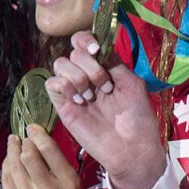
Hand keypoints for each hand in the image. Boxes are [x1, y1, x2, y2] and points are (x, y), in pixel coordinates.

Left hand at [2, 124, 85, 188]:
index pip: (49, 150)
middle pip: (28, 156)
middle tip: (22, 138)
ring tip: (12, 143)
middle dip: (23, 143)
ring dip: (11, 152)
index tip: (32, 128)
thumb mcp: (73, 183)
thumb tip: (38, 139)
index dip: (37, 134)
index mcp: (68, 184)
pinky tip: (9, 161)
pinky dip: (6, 168)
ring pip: (13, 167)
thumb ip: (58, 162)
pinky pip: (6, 182)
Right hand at [47, 31, 166, 188]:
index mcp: (104, 67)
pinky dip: (64, 87)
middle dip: (89, 65)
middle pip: (73, 52)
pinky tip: (79, 101)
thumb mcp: (132, 84)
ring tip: (91, 96)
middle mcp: (86, 75)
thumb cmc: (137, 118)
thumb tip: (98, 47)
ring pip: (60, 64)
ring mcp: (74, 90)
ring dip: (77, 76)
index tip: (97, 51)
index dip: (86, 40)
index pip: (84, 42)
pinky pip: (51, 84)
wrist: (131, 148)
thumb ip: (114, 63)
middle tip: (104, 86)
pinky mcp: (63, 106)